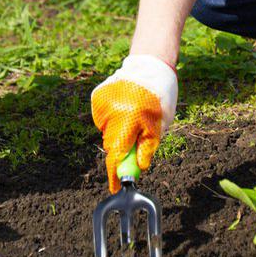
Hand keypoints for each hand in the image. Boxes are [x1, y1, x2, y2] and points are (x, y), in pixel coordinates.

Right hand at [90, 54, 176, 193]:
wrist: (148, 68)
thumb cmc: (158, 99)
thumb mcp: (158, 127)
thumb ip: (146, 149)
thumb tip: (137, 169)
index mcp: (129, 120)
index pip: (117, 155)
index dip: (115, 174)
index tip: (115, 188)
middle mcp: (111, 112)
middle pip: (111, 145)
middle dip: (120, 151)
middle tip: (132, 143)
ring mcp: (101, 104)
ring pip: (106, 132)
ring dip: (116, 133)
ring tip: (131, 116)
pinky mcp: (96, 97)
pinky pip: (102, 118)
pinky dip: (111, 119)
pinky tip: (123, 107)